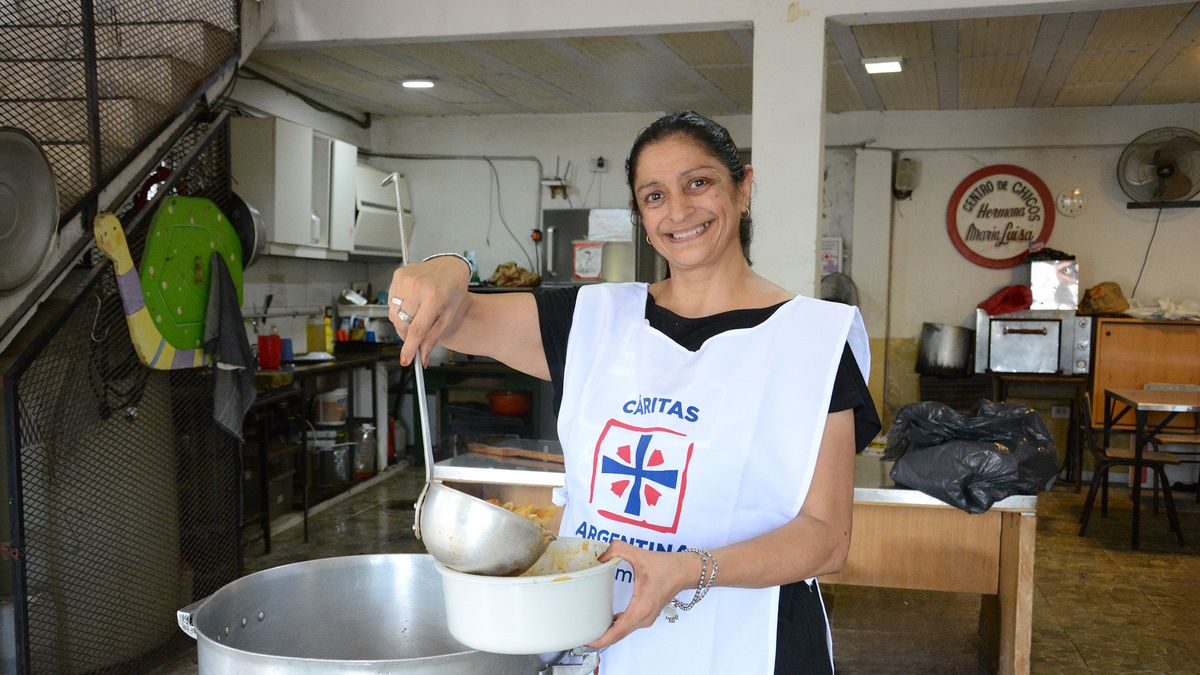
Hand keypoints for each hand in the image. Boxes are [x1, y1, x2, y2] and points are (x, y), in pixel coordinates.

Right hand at [387, 257, 471, 365]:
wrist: (450, 265)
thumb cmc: (453, 289)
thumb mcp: (449, 315)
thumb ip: (433, 337)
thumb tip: (422, 357)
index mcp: (434, 296)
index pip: (417, 329)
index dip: (409, 347)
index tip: (405, 360)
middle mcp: (417, 286)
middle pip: (403, 323)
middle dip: (407, 335)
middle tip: (415, 338)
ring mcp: (405, 279)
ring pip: (394, 314)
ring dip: (402, 322)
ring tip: (416, 316)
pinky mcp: (398, 275)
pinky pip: (391, 302)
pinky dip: (398, 309)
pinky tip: (411, 304)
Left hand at [586, 540, 700, 648]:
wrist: (686, 571)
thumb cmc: (667, 566)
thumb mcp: (640, 555)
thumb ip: (618, 550)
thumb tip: (600, 557)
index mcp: (641, 608)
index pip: (617, 632)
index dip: (600, 639)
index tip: (585, 640)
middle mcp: (644, 618)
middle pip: (618, 636)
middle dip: (599, 638)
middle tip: (581, 633)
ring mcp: (646, 618)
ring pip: (623, 632)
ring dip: (608, 633)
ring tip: (589, 627)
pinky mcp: (647, 614)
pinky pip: (628, 626)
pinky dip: (616, 627)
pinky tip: (606, 620)